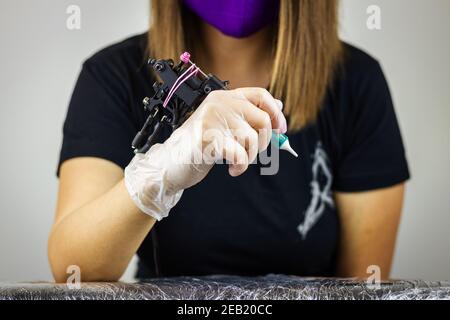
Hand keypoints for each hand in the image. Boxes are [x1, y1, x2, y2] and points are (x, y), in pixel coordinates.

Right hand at [124, 88, 286, 219]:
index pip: (261, 95)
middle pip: (262, 119)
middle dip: (263, 143)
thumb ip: (247, 116)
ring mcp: (211, 119)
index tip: (280, 130)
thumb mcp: (226, 126)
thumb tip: (279, 107)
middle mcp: (219, 103)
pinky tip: (232, 169)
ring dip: (249, 157)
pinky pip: (239, 154)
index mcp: (224, 97)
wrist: (171, 162)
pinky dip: (240, 166)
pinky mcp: (207, 138)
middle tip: (251, 153)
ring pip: (252, 139)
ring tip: (237, 162)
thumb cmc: (201, 145)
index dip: (276, 113)